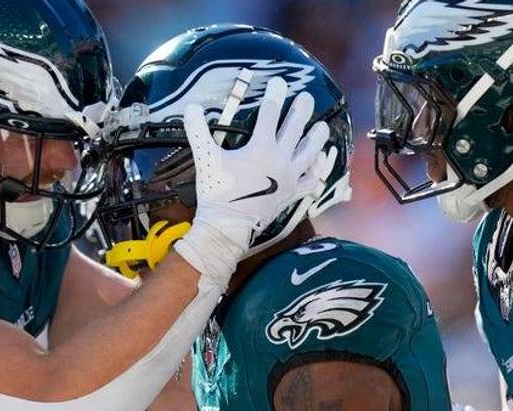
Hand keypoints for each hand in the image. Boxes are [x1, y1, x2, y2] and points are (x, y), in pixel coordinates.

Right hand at [174, 77, 330, 284]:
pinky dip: (317, 171)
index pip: (270, 114)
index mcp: (261, 148)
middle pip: (295, 129)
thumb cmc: (217, 192)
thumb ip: (198, 132)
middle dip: (301, 110)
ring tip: (322, 126)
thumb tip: (190, 107)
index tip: (278, 80)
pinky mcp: (292, 194)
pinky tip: (321, 163)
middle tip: (306, 96)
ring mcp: (289, 178)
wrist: (228, 227)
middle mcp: (280, 160)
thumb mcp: (206, 159)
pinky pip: (310, 181)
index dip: (274, 95)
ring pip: (309, 153)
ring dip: (316, 139)